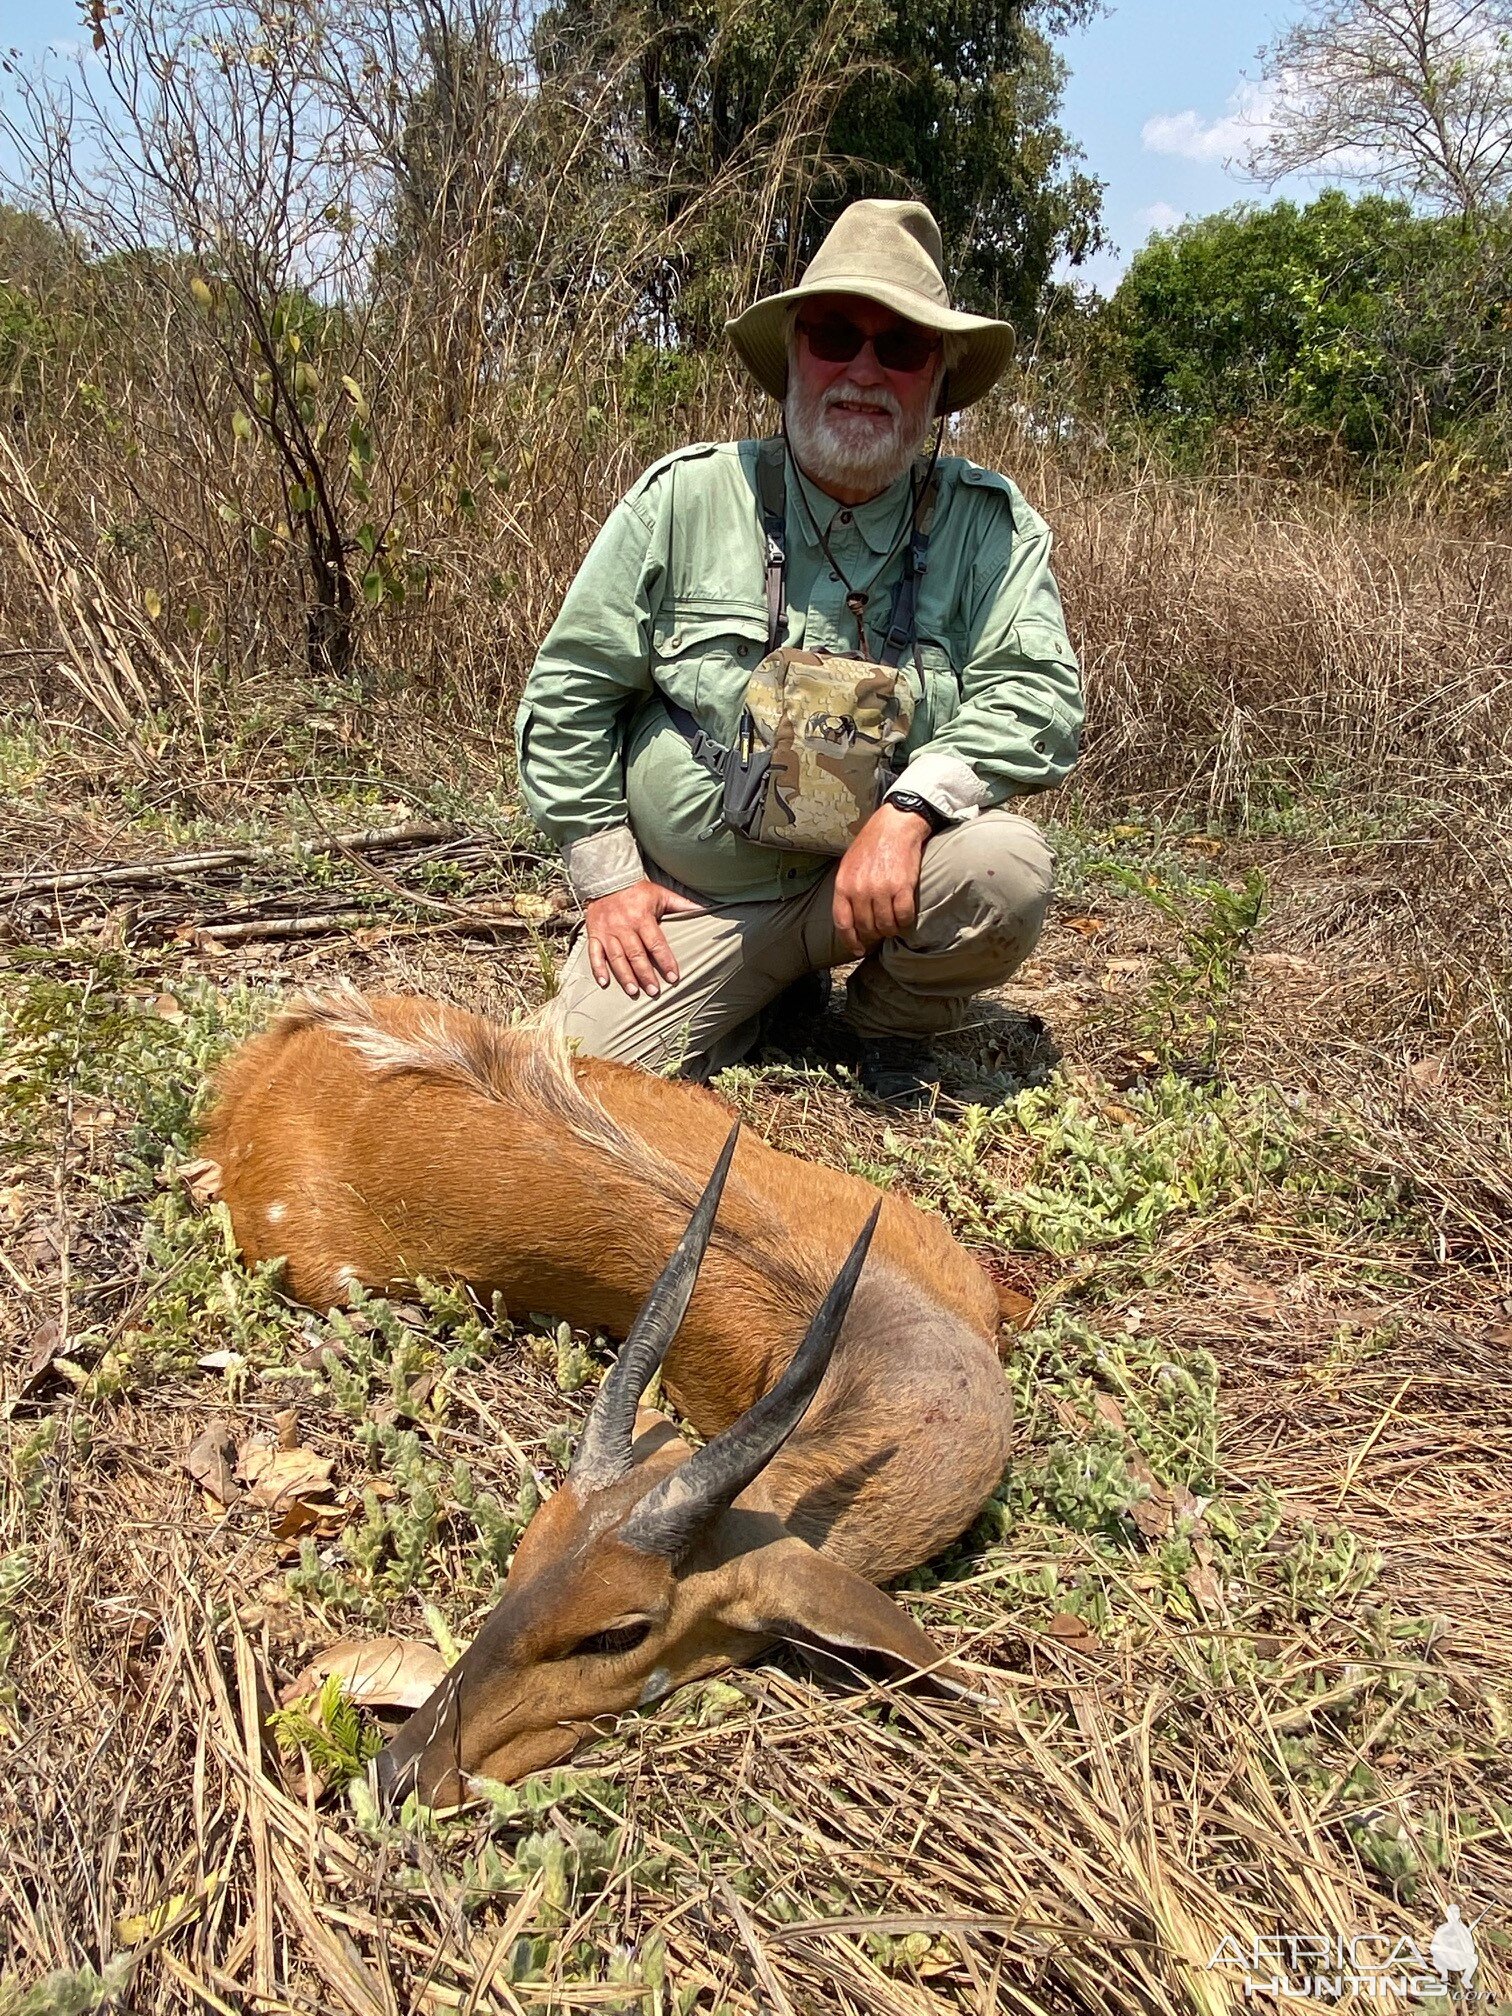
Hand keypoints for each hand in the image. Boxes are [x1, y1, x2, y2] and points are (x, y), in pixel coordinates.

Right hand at [584, 879, 706, 997]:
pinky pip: (594, 953)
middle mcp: (624, 925)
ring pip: (617, 957)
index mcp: (642, 916)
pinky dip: (598, 969)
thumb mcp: (661, 894)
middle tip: (655, 991)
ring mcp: (607, 930)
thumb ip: (682, 904)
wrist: (607, 877)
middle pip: (636, 955)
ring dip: (625, 976)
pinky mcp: (594, 933)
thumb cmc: (638, 889)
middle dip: (646, 974)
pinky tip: (604, 983)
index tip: (673, 977)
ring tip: (634, 991)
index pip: (656, 943)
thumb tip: (706, 909)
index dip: (666, 961)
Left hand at [831, 801, 930, 957]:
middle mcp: (860, 889)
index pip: (843, 923)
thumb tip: (851, 917)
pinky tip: (905, 918)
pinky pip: (903, 916)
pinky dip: (905, 922)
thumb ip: (847, 890)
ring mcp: (881, 889)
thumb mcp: (849, 864)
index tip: (858, 949)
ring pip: (885, 925)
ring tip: (894, 925)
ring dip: (891, 929)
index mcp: (843, 884)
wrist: (895, 824)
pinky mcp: (902, 887)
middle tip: (881, 933)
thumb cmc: (872, 844)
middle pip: (866, 927)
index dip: (850, 941)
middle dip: (874, 935)